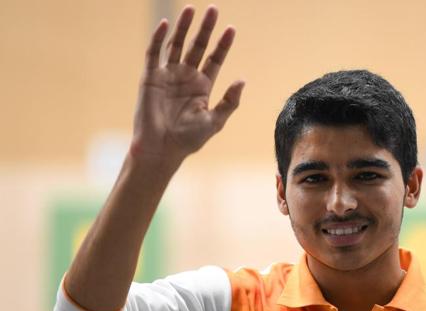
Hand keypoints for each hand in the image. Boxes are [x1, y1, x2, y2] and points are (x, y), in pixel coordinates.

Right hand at [131, 5, 244, 164]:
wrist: (162, 149)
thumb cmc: (189, 139)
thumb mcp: (215, 121)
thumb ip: (229, 101)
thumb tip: (243, 80)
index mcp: (202, 87)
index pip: (215, 59)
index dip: (223, 44)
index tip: (231, 29)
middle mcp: (186, 77)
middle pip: (197, 47)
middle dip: (205, 29)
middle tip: (213, 9)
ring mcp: (168, 76)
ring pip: (176, 45)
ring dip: (183, 27)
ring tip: (192, 9)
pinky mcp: (150, 78)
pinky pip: (154, 53)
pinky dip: (158, 38)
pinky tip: (165, 24)